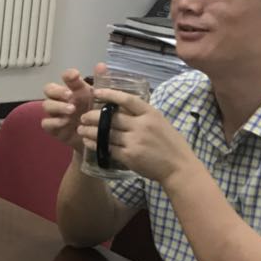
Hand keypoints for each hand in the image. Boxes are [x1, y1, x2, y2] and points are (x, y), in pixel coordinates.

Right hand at [41, 64, 105, 153]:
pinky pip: (46, 123)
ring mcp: (56, 113)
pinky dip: (54, 122)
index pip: (66, 77)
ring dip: (58, 106)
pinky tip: (65, 122)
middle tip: (69, 95)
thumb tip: (101, 65)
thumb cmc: (99, 115)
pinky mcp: (53, 128)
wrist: (98, 138)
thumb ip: (102, 82)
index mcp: (75, 89)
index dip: (68, 75)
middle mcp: (62, 99)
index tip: (75, 75)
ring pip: (47, 105)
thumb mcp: (103, 99)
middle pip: (49, 89)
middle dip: (57, 90)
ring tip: (71, 110)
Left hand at [76, 88, 193, 184]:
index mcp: (151, 114)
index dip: (109, 94)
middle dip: (93, 116)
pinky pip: (107, 148)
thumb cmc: (171, 144)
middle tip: (83, 116)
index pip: (127, 99)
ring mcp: (135, 141)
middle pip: (111, 117)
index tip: (96, 92)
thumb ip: (142, 115)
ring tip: (81, 129)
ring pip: (105, 133)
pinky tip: (88, 142)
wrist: (179, 168)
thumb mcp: (160, 122)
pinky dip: (95, 144)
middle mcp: (142, 125)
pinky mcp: (129, 156)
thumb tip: (122, 106)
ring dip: (90, 131)